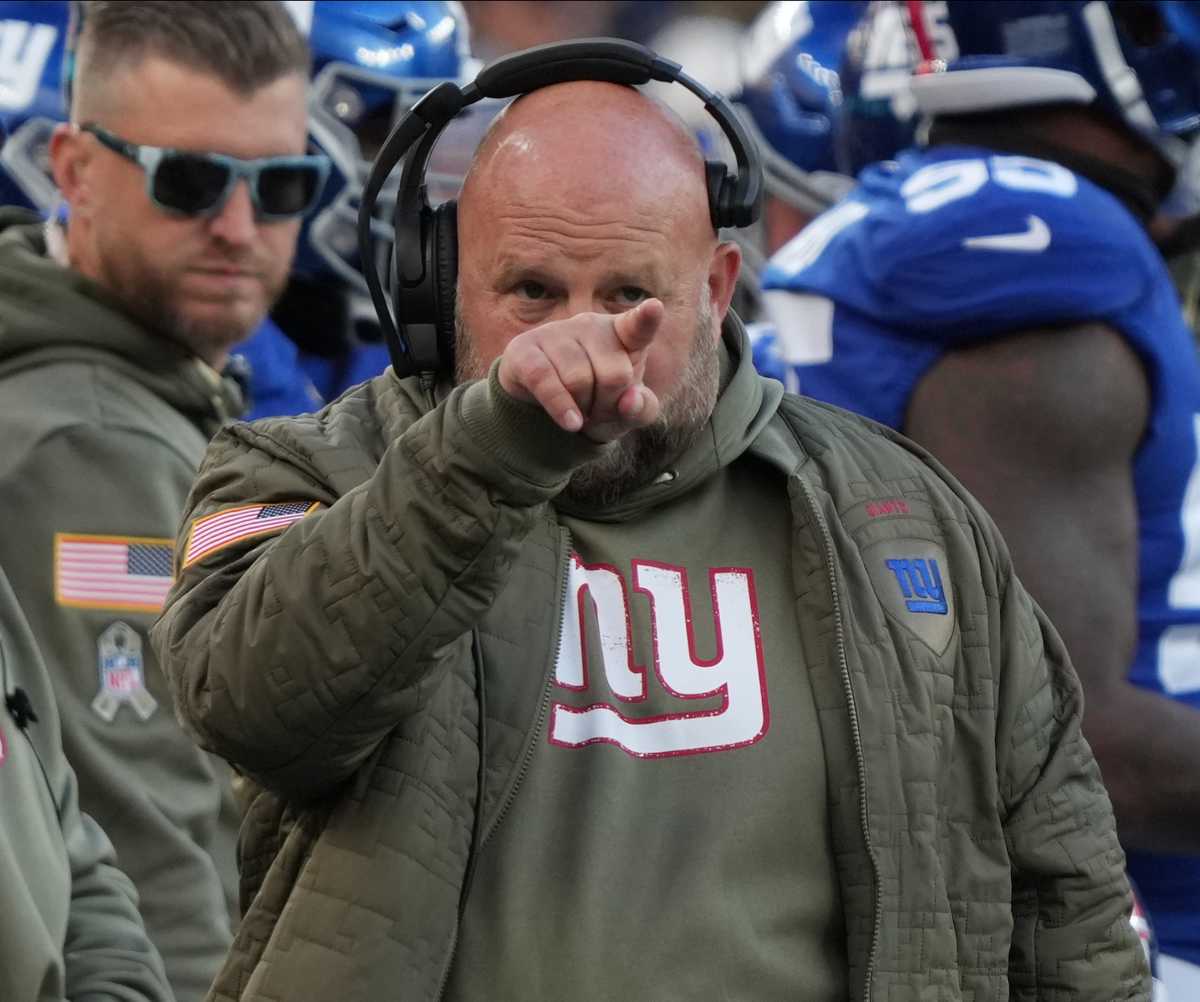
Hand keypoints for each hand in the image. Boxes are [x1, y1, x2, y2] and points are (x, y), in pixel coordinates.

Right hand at [497, 299, 663, 441]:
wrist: (543, 410)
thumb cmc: (598, 403)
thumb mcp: (627, 412)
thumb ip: (641, 409)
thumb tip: (629, 400)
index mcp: (623, 333)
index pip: (638, 326)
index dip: (646, 318)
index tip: (654, 307)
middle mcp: (590, 325)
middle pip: (614, 375)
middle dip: (609, 404)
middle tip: (599, 408)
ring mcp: (555, 332)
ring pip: (579, 381)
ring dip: (583, 409)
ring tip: (580, 408)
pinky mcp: (524, 348)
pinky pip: (545, 381)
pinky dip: (560, 408)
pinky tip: (571, 423)